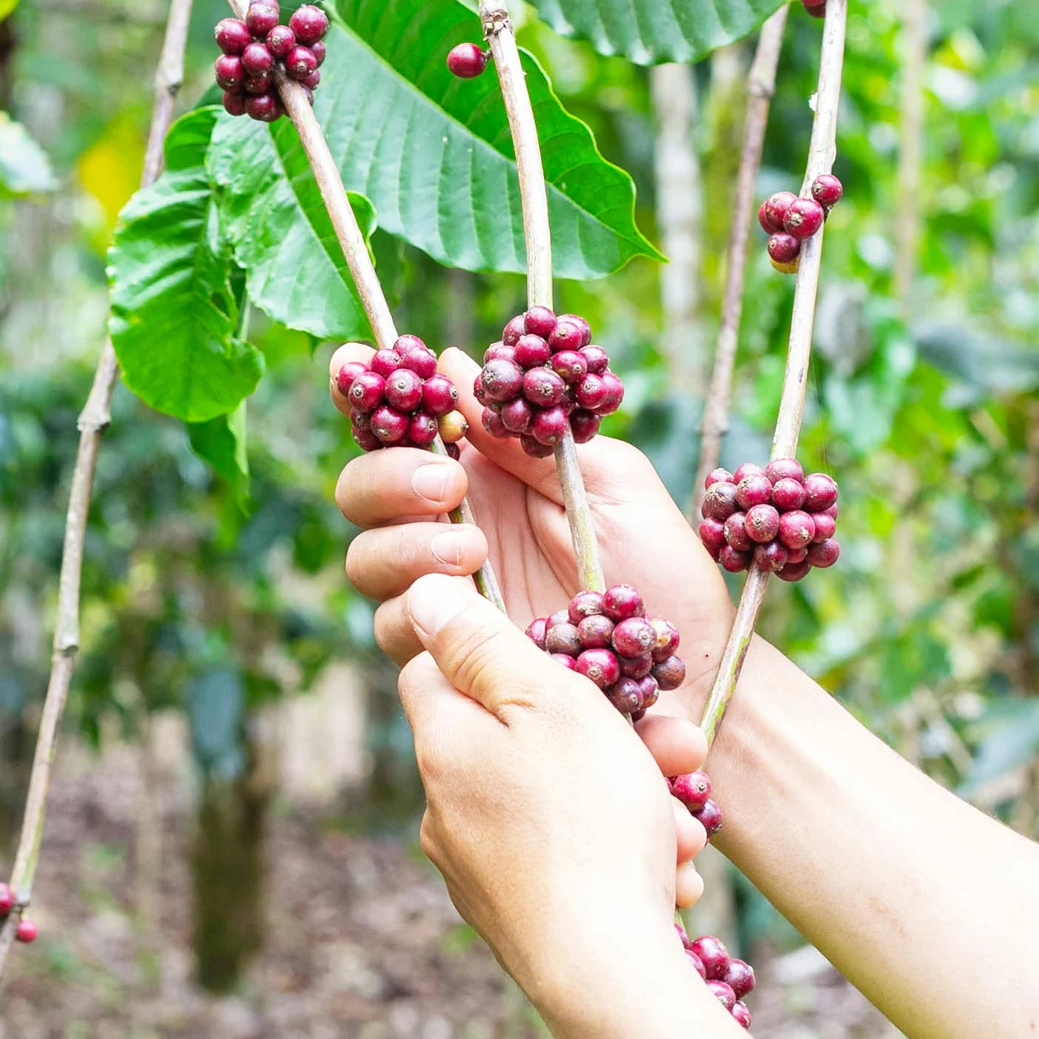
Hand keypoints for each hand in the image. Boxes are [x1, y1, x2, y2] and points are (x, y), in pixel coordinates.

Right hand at [330, 344, 734, 721]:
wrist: (689, 674)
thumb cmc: (664, 573)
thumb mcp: (612, 484)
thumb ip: (530, 433)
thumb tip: (451, 363)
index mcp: (489, 473)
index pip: (405, 428)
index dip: (365, 392)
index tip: (350, 364)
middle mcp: (453, 527)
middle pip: (363, 494)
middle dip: (387, 479)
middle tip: (448, 484)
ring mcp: (447, 593)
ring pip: (367, 560)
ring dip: (404, 547)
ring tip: (473, 552)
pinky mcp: (449, 654)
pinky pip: (395, 630)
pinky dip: (416, 613)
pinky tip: (470, 608)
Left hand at [396, 575, 709, 998]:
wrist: (608, 976)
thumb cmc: (588, 824)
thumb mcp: (548, 702)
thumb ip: (482, 642)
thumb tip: (417, 591)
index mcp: (441, 742)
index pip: (437, 665)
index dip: (501, 650)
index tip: (568, 663)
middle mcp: (442, 804)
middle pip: (512, 734)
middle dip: (599, 736)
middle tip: (671, 748)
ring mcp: (474, 866)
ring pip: (553, 799)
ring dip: (624, 798)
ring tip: (680, 819)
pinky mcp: (512, 913)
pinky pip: (566, 857)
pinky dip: (615, 852)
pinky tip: (667, 869)